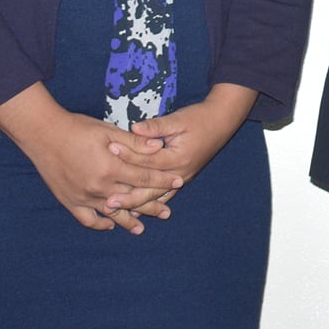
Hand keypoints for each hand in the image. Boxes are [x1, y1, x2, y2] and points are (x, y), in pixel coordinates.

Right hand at [0, 83, 180, 232]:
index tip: (179, 182)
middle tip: (167, 213)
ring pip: (112, 213)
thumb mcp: (109, 131)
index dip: (163, 180)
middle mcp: (98, 187)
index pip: (144, 178)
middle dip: (152, 206)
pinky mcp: (69, 201)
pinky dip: (100, 223)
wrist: (43, 134)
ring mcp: (83, 197)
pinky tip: (109, 225)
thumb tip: (159, 146)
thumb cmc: (78, 128)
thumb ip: (135, 142)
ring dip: (128, 221)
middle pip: (131, 199)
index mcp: (110, 168)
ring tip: (141, 228)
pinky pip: (87, 219)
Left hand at [114, 84, 258, 215]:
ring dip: (136, 204)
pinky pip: (164, 195)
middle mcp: (180, 173)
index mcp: (178, 158)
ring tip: (116, 210)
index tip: (110, 153)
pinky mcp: (182, 179)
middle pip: (150, 188)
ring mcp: (182, 178)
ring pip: (156, 196)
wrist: (221, 122)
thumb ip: (156, 126)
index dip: (127, 156)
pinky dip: (149, 203)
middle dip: (128, 196)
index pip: (147, 161)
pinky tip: (135, 209)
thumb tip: (134, 128)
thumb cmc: (199, 118)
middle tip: (107, 202)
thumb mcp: (178, 119)